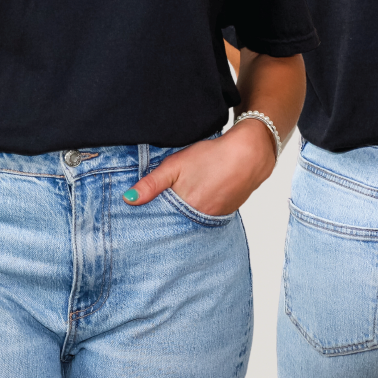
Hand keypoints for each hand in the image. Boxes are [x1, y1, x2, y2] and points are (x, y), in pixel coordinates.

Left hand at [124, 119, 276, 215]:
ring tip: (179, 203)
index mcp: (187, 208)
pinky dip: (199, 211)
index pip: (162, 223)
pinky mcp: (226, 213)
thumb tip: (128, 199)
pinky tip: (198, 198)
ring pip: (192, 221)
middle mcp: (201, 218)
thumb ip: (152, 183)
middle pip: (177, 224)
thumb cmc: (212, 156)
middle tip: (158, 211)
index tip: (141, 219)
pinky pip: (206, 217)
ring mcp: (216, 217)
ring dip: (183, 216)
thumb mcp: (176, 164)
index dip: (152, 220)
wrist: (249, 154)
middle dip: (166, 220)